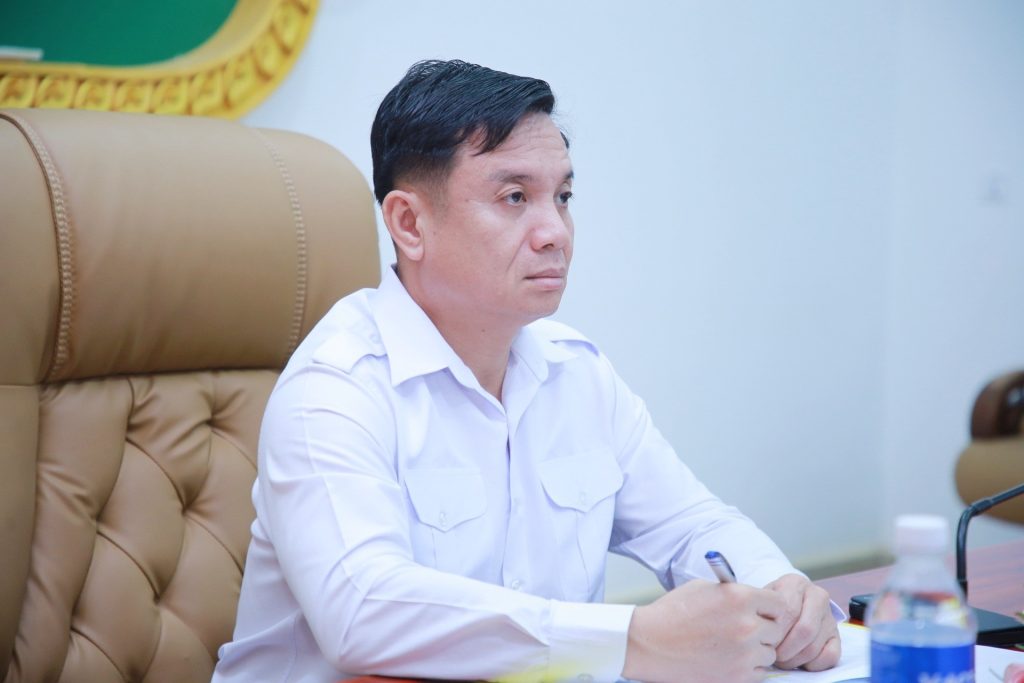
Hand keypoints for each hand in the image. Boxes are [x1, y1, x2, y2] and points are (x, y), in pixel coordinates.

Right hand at [621, 579, 788, 682]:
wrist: (649, 644)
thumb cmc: (673, 613)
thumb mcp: (705, 589)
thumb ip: (735, 592)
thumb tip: (757, 599)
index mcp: (739, 597)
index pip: (779, 604)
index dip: (771, 607)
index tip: (764, 611)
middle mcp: (747, 625)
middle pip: (778, 629)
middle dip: (765, 628)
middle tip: (746, 628)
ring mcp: (743, 653)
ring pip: (770, 653)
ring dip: (758, 649)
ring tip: (733, 644)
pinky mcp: (737, 676)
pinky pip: (759, 672)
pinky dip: (749, 666)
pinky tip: (729, 658)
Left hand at [764, 574, 839, 670]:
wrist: (788, 605)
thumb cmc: (770, 606)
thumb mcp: (762, 600)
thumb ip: (761, 611)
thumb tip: (759, 631)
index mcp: (795, 583)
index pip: (789, 611)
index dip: (776, 631)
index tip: (764, 641)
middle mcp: (818, 596)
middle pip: (805, 630)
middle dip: (785, 649)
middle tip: (772, 655)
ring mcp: (830, 617)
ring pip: (815, 646)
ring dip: (795, 659)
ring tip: (781, 660)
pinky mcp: (837, 636)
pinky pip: (830, 656)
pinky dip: (813, 665)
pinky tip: (800, 662)